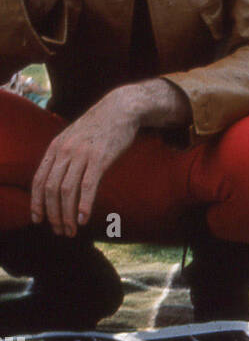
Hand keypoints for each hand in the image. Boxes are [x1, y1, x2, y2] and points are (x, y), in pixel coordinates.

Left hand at [31, 87, 140, 234]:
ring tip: (71, 230)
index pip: (38, 180)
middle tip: (60, 231)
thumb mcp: (74, 140)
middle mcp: (64, 151)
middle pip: (51, 189)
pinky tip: (83, 219)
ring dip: (67, 215)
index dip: (36, 203)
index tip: (38, 220)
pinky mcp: (99, 158)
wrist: (120, 109)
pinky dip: (84, 205)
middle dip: (53, 214)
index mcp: (55, 148)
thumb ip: (65, 157)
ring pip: (67, 190)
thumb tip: (59, 182)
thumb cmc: (99, 128)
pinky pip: (87, 186)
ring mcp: (81, 154)